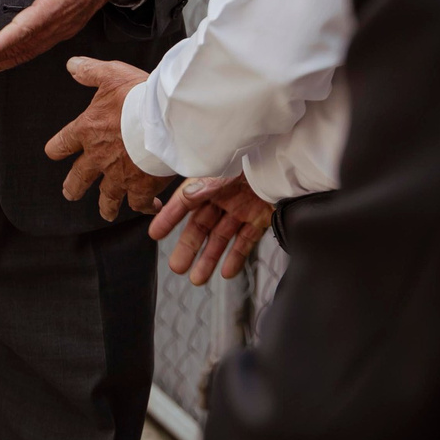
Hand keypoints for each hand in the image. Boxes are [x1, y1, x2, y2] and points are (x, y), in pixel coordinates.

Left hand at [0, 0, 142, 75]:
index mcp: (59, 2)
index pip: (25, 29)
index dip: (0, 43)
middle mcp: (62, 21)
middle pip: (24, 47)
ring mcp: (64, 27)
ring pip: (30, 51)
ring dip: (2, 62)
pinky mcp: (64, 28)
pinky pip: (37, 47)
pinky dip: (17, 56)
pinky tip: (2, 59)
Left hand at [45, 57, 168, 219]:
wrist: (166, 118)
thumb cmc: (139, 96)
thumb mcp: (111, 75)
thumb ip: (90, 71)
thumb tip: (71, 64)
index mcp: (87, 131)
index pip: (61, 144)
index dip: (56, 149)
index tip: (55, 153)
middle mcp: (98, 157)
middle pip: (78, 179)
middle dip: (73, 188)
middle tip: (71, 193)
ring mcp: (119, 176)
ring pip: (107, 198)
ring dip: (107, 206)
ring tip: (107, 212)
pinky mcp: (141, 188)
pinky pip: (140, 204)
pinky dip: (145, 207)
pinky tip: (150, 207)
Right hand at [147, 174, 273, 285]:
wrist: (285, 163)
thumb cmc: (254, 160)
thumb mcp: (225, 171)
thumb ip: (205, 186)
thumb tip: (185, 197)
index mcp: (211, 182)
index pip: (184, 202)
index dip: (169, 218)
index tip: (155, 235)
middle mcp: (223, 197)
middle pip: (200, 226)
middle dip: (188, 248)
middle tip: (177, 267)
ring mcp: (241, 209)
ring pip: (220, 238)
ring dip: (208, 259)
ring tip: (197, 279)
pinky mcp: (259, 218)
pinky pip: (245, 241)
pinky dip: (236, 257)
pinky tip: (226, 272)